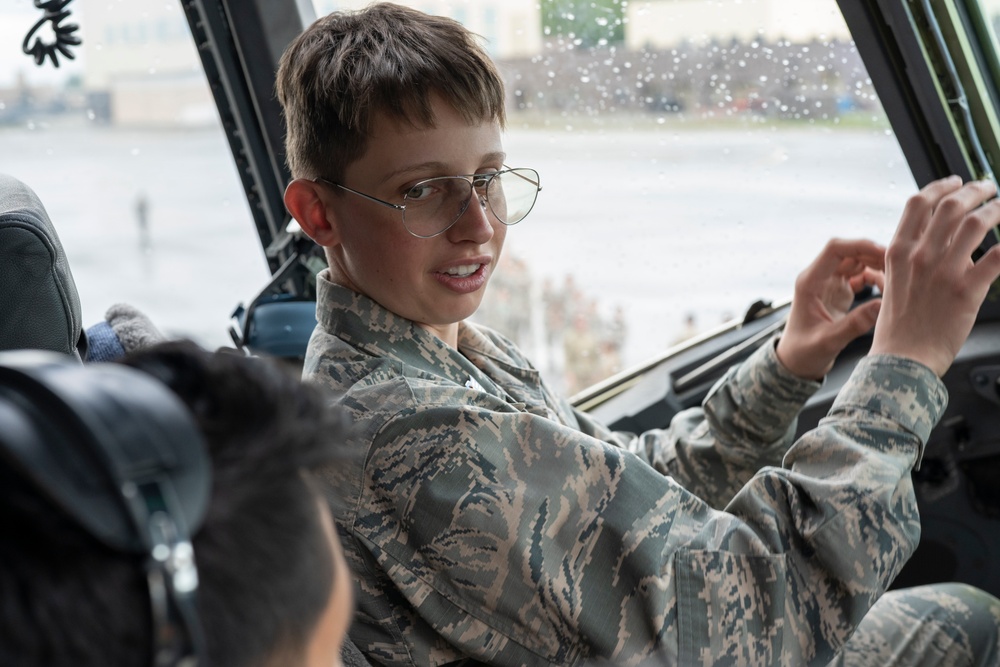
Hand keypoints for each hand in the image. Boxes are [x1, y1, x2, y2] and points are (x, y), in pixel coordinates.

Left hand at [777, 238, 885, 379]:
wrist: (796, 362)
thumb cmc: (803, 353)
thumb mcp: (827, 342)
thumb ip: (853, 325)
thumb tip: (881, 306)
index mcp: (810, 282)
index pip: (834, 250)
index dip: (860, 245)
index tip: (885, 253)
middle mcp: (819, 278)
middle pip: (849, 252)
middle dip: (874, 255)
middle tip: (900, 267)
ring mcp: (830, 283)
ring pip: (857, 262)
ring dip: (877, 266)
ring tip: (896, 281)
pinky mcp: (840, 292)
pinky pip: (861, 276)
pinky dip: (876, 279)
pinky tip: (888, 291)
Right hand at [870, 176, 999, 375]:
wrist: (902, 359)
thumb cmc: (897, 328)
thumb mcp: (892, 283)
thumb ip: (908, 259)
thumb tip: (931, 242)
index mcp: (898, 252)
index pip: (918, 203)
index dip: (941, 186)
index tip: (955, 182)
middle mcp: (920, 256)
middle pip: (950, 205)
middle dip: (974, 190)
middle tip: (987, 189)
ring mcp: (943, 271)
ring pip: (975, 223)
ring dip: (994, 210)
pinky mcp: (966, 290)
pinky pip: (997, 258)